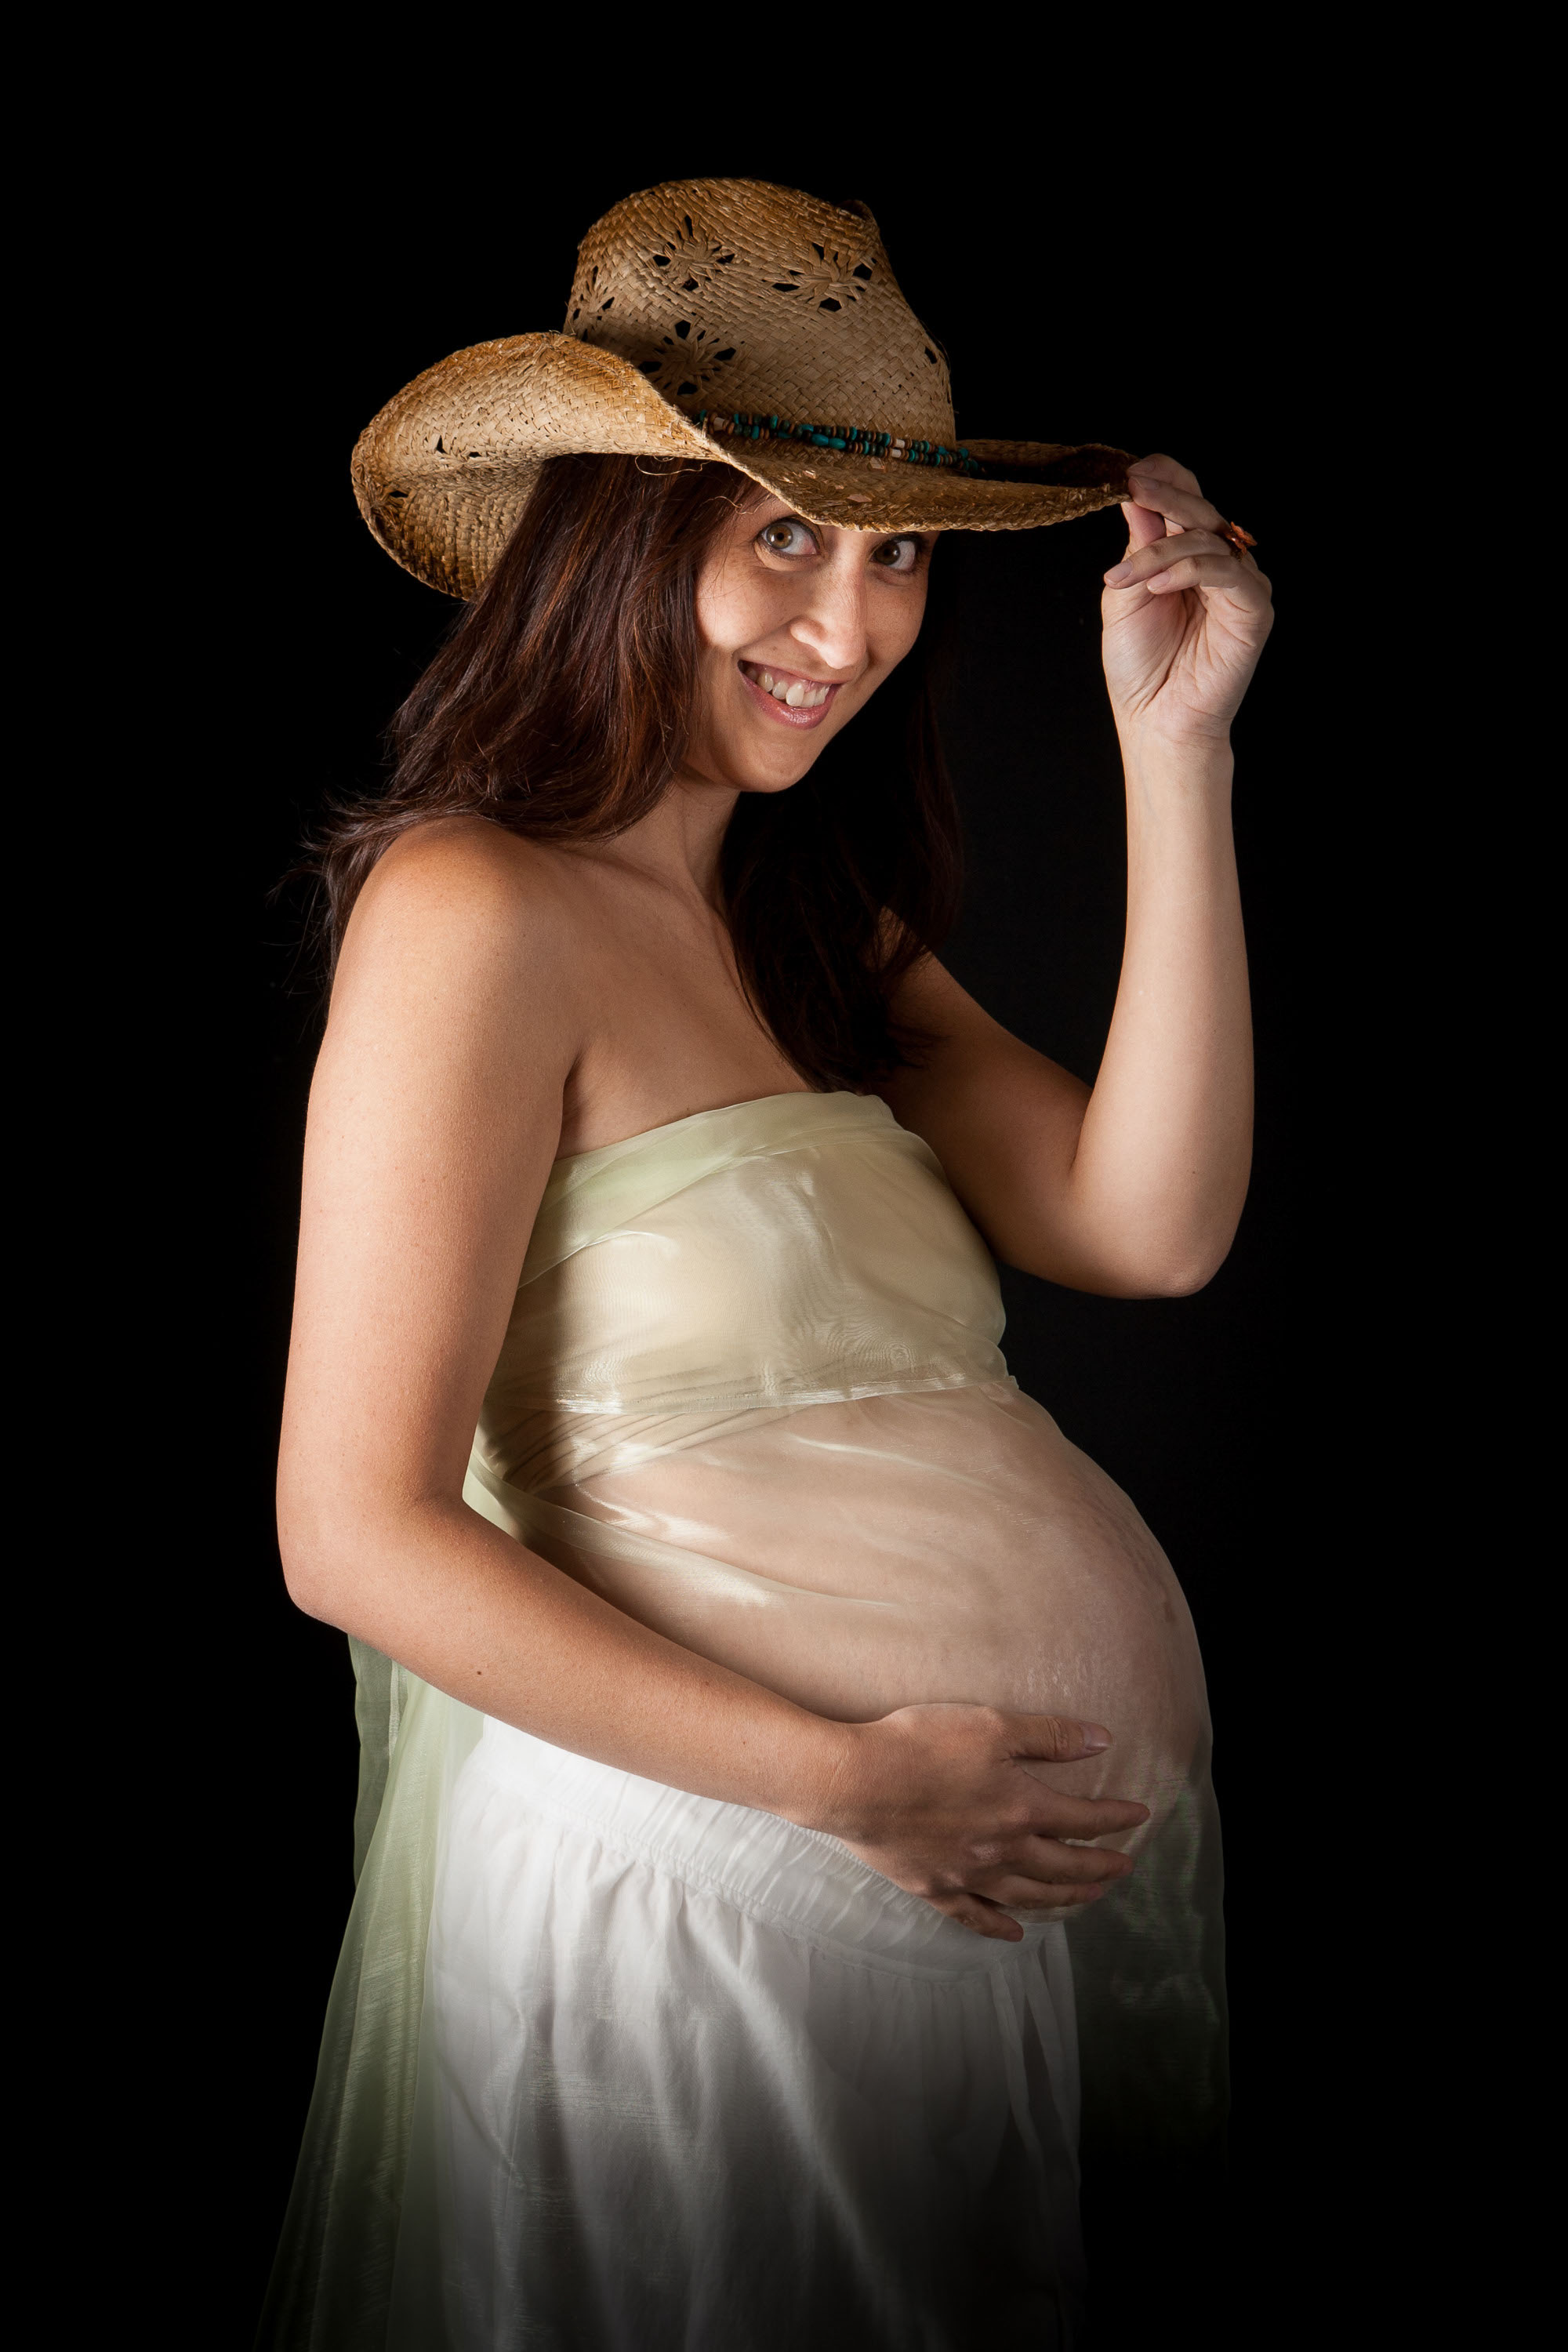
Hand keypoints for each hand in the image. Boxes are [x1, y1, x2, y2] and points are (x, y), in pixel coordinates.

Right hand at [816, 1702, 1149, 1942]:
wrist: (854, 1782)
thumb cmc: (920, 1745)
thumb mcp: (991, 1724)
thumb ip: (1048, 1735)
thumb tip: (1102, 1739)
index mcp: (1022, 1808)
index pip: (1083, 1819)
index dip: (1116, 1819)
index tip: (1139, 1816)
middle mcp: (1003, 1850)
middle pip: (1065, 1867)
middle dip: (1100, 1868)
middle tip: (1123, 1868)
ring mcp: (968, 1875)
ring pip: (1030, 1896)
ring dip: (1065, 1898)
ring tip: (1089, 1897)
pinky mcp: (934, 1887)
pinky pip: (975, 1916)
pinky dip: (999, 1927)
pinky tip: (1014, 1933)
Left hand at [1100, 454, 1273, 747]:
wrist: (1156, 722)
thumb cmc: (1141, 668)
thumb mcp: (1125, 596)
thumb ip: (1136, 548)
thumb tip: (1136, 496)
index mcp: (1187, 554)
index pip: (1185, 498)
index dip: (1163, 478)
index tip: (1128, 473)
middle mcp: (1218, 563)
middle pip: (1199, 508)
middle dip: (1164, 495)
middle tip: (1133, 487)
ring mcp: (1239, 583)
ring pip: (1207, 539)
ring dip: (1160, 552)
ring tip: (1124, 580)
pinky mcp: (1253, 608)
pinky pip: (1226, 572)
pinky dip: (1189, 571)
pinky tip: (1158, 587)